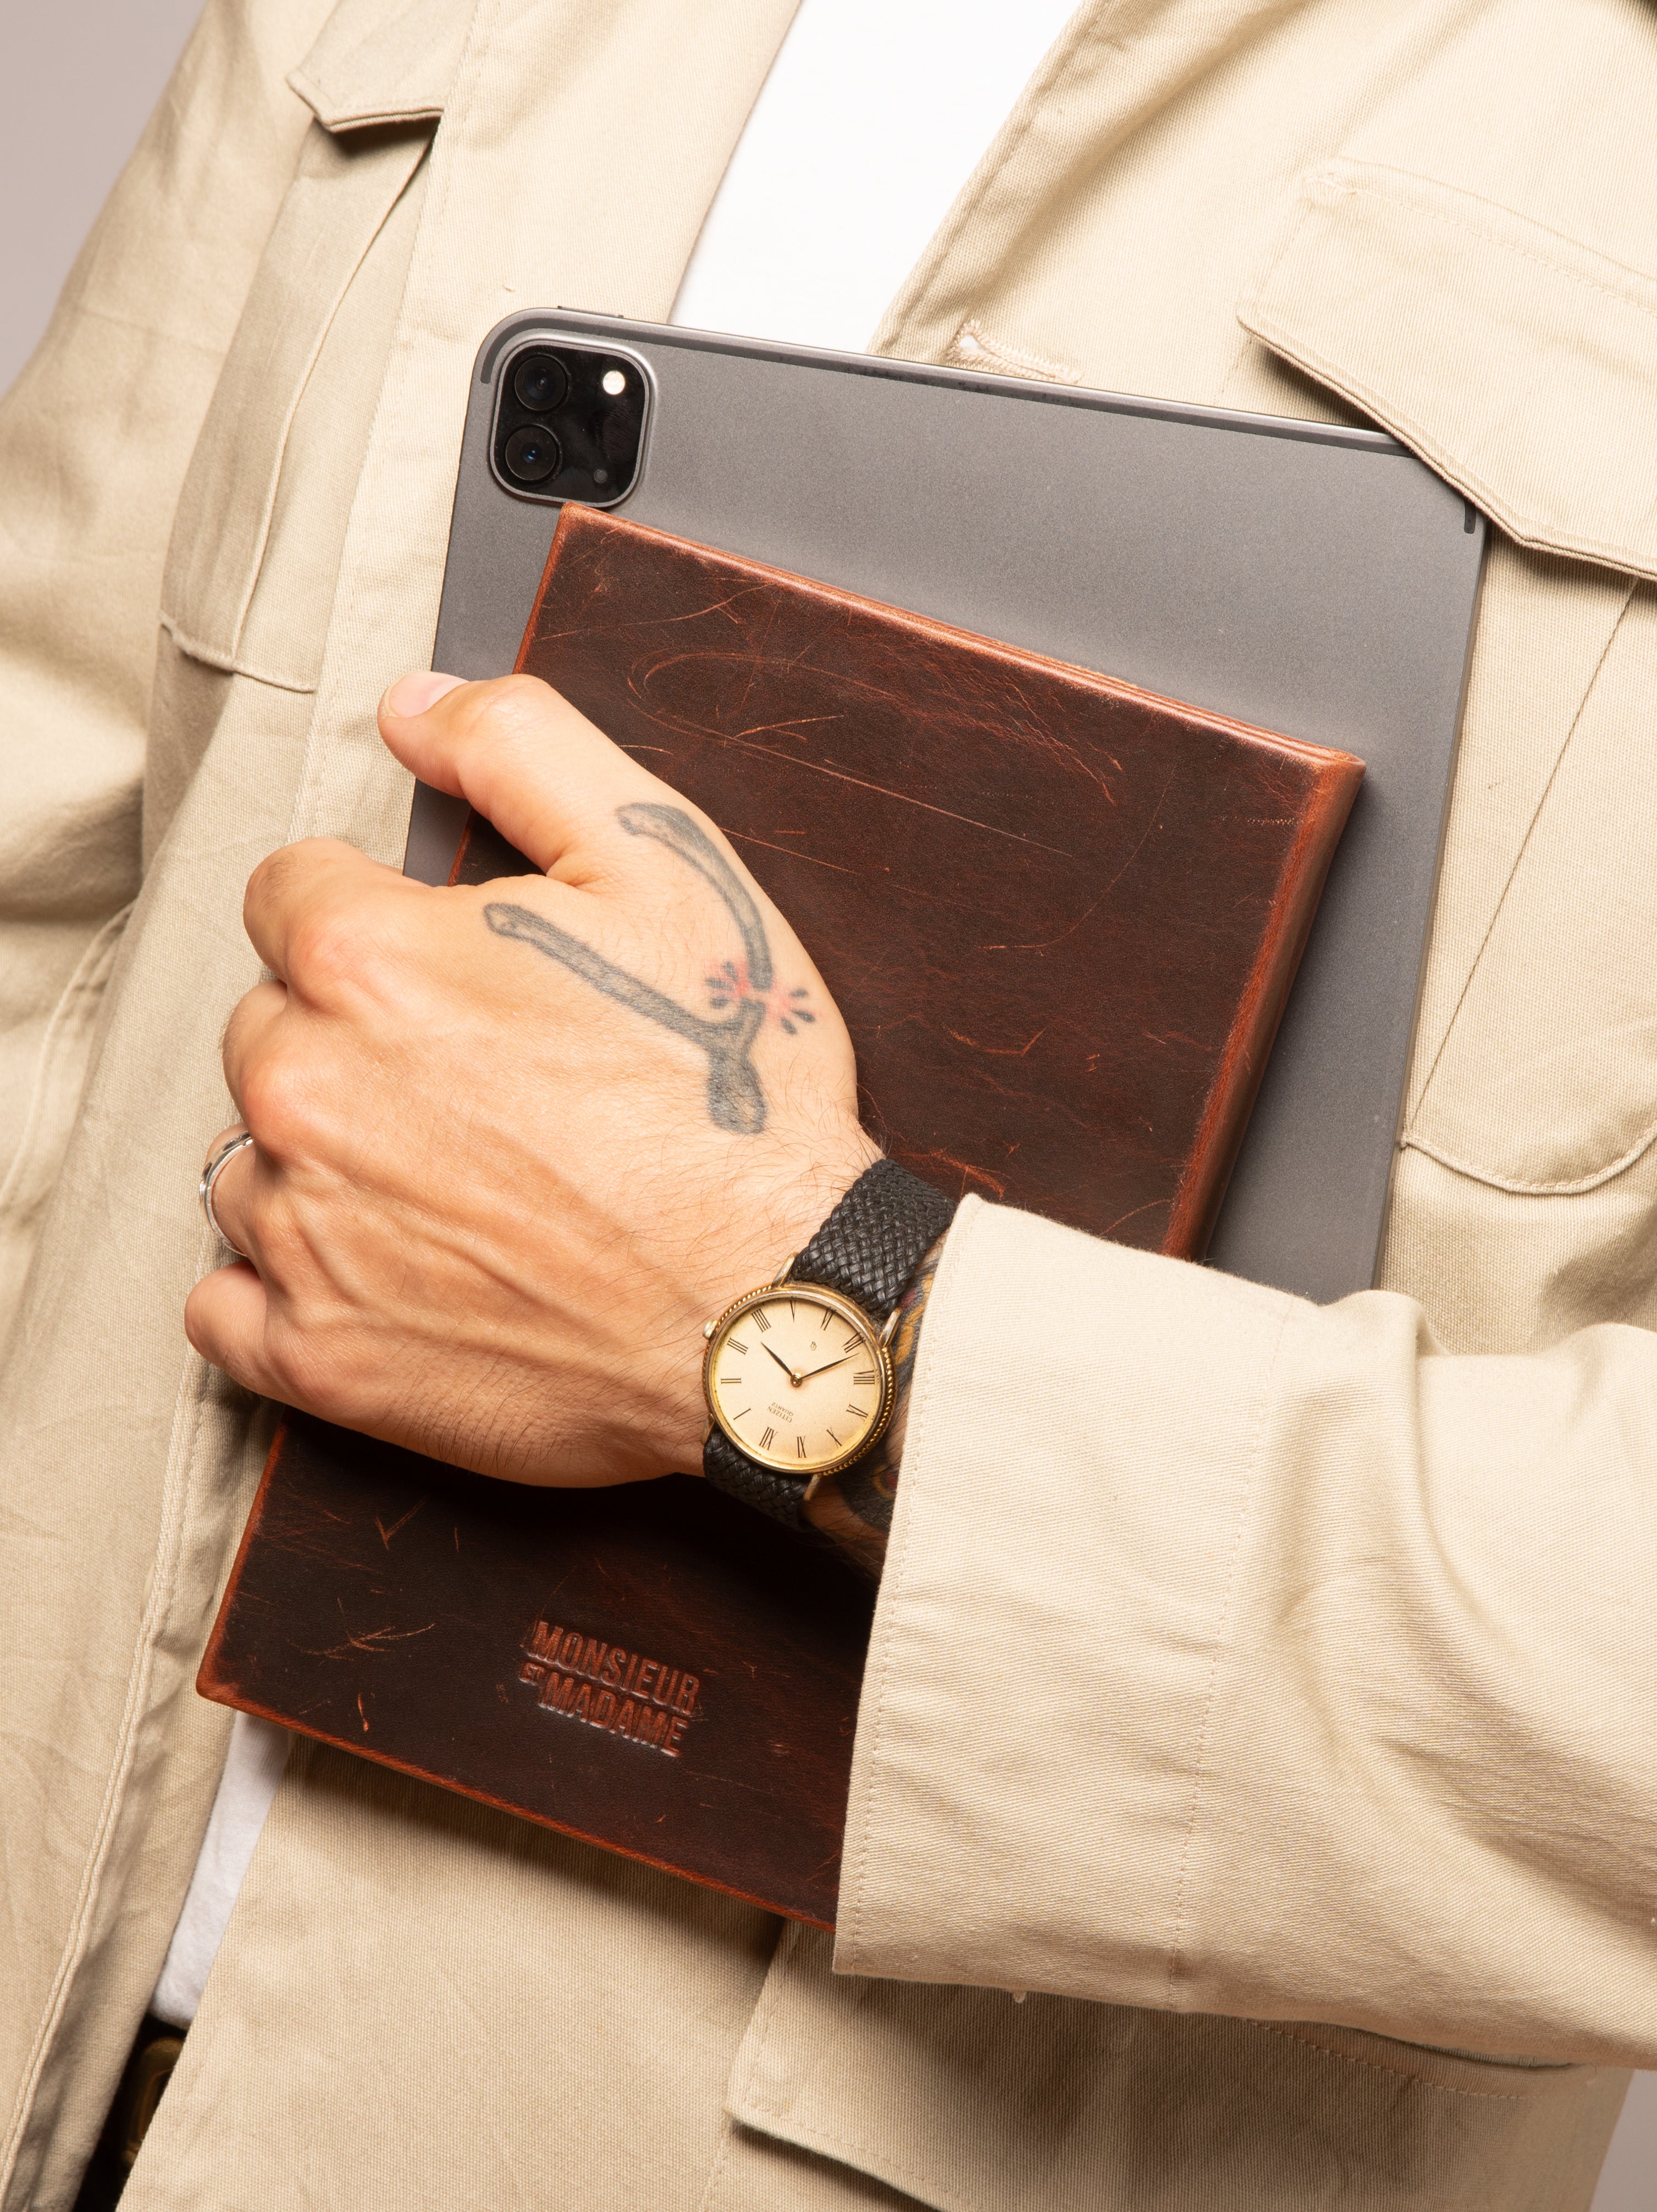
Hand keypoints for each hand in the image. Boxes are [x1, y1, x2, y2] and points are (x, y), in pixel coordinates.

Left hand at [185, 670, 878, 1486]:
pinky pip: (228, 1302)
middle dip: (356, 1039)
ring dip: (329, 1162)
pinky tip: (397, 1271)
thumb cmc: (730, 1091)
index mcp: (367, 960)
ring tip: (466, 1187)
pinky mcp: (317, 1355)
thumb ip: (523, 746)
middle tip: (489, 1089)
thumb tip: (410, 703)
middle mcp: (304, 1090)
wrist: (775, 1304)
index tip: (466, 979)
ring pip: (254, 1160)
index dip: (388, 923)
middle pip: (269, 1025)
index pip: (292, 894)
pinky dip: (292, 1286)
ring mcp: (302, 1233)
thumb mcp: (665, 865)